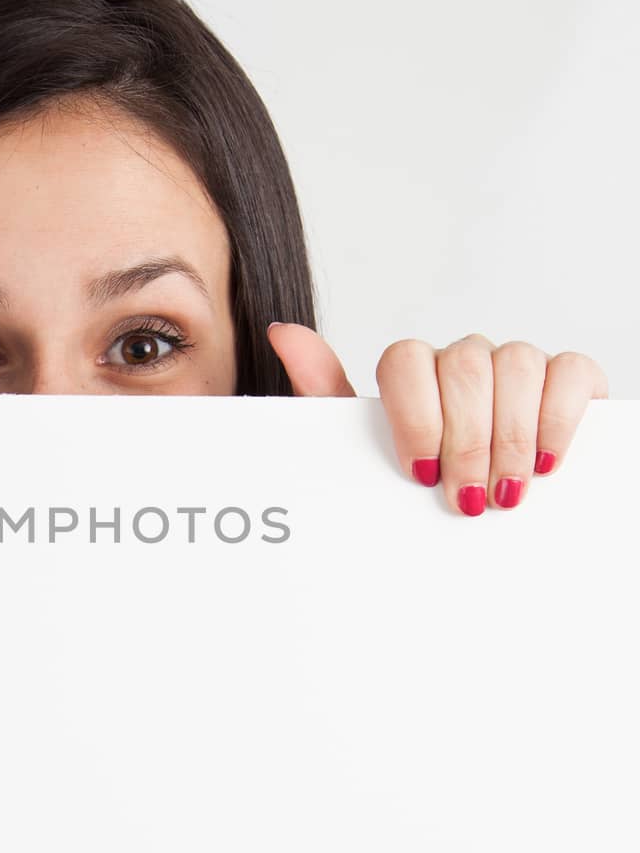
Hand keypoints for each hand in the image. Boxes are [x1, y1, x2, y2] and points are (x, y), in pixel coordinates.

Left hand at [265, 322, 608, 515]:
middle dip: (465, 441)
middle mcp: (464, 360)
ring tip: (504, 491)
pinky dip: (557, 417)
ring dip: (510, 436)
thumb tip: (283, 333)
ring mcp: (516, 365)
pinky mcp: (567, 379)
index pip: (405, 359)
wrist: (479, 519)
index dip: (415, 415)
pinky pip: (569, 371)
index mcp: (413, 373)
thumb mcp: (365, 454)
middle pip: (463, 365)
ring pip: (515, 364)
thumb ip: (325, 396)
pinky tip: (544, 461)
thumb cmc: (418, 485)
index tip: (420, 473)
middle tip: (464, 498)